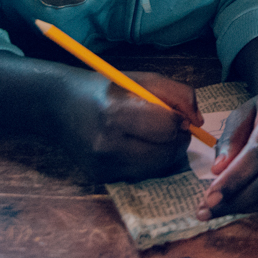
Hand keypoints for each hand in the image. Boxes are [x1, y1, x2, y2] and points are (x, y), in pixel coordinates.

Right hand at [55, 70, 200, 181]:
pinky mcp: (101, 178)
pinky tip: (138, 145)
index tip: (176, 115)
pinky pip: (140, 174)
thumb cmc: (105, 87)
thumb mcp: (143, 79)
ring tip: (156, 136)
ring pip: (156, 168)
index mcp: (116, 114)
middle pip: (165, 153)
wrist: (59, 105)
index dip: (179, 121)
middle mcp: (107, 145)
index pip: (166, 128)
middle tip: (173, 128)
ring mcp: (102, 166)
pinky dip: (148, 161)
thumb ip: (178, 94)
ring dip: (165, 153)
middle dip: (176, 140)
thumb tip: (198, 120)